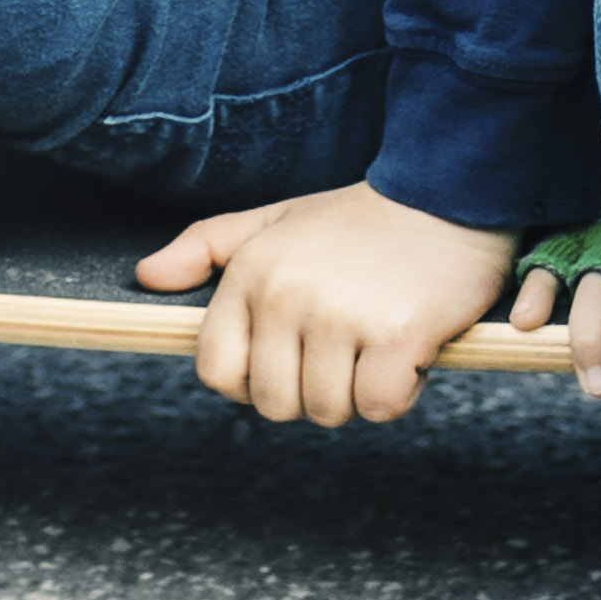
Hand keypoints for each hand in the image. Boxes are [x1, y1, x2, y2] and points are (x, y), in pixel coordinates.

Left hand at [140, 180, 518, 426]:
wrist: (452, 189)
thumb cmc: (362, 218)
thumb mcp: (279, 219)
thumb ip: (209, 246)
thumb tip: (148, 277)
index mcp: (252, 273)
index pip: (217, 371)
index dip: (254, 381)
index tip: (295, 358)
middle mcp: (287, 295)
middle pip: (274, 403)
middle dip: (313, 390)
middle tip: (350, 347)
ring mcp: (341, 316)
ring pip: (328, 410)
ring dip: (359, 391)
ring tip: (382, 341)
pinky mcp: (396, 334)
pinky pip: (380, 406)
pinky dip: (400, 392)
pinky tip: (413, 350)